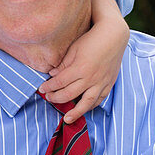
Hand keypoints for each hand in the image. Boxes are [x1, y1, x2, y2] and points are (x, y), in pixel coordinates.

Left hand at [40, 0, 127, 122]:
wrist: (114, 35)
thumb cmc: (91, 40)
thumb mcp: (73, 49)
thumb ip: (63, 65)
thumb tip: (52, 76)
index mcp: (80, 68)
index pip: (59, 83)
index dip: (48, 87)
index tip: (41, 89)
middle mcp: (91, 78)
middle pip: (69, 94)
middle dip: (56, 98)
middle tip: (48, 98)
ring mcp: (101, 82)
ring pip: (87, 102)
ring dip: (76, 112)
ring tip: (67, 118)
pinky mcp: (109, 83)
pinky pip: (100, 99)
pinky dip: (91, 106)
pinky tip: (84, 109)